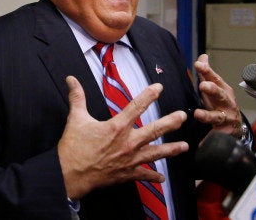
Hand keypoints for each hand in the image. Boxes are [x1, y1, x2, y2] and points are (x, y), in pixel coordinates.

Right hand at [58, 76, 188, 198]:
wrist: (70, 175)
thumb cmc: (73, 147)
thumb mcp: (76, 119)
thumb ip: (77, 97)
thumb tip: (71, 79)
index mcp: (117, 127)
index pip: (136, 107)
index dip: (149, 96)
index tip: (159, 87)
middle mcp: (128, 142)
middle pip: (154, 130)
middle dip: (170, 123)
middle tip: (183, 117)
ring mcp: (129, 160)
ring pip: (155, 153)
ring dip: (171, 149)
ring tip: (185, 146)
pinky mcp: (126, 174)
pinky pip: (143, 175)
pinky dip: (153, 176)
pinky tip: (162, 177)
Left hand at [193, 54, 243, 137]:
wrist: (236, 127)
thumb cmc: (221, 104)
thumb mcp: (215, 89)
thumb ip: (207, 74)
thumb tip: (202, 57)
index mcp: (224, 91)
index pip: (215, 79)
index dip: (208, 72)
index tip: (198, 65)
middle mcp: (227, 103)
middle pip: (220, 95)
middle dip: (213, 90)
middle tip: (203, 86)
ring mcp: (227, 118)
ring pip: (217, 117)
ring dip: (207, 115)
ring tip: (197, 114)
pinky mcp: (224, 133)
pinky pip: (215, 136)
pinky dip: (208, 140)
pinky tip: (200, 144)